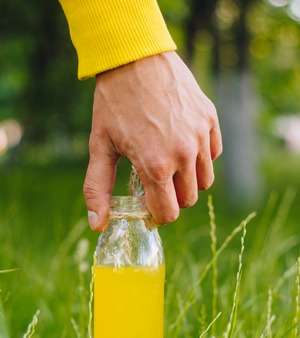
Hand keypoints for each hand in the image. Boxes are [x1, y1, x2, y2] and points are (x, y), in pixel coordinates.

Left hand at [84, 51, 221, 229]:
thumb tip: (96, 225)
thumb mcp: (100, 146)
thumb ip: (97, 188)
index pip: (168, 213)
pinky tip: (182, 146)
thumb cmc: (113, 103)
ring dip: (188, 181)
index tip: (148, 208)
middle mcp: (183, 154)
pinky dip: (201, 159)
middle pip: (187, 200)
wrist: (134, 57)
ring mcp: (199, 135)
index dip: (156, 215)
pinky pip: (213, 154)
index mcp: (155, 165)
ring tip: (170, 165)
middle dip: (171, 198)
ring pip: (205, 181)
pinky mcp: (209, 119)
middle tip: (155, 184)